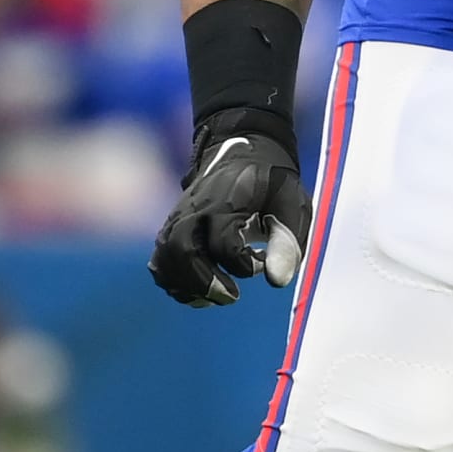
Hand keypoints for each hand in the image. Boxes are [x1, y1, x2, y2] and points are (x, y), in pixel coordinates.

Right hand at [148, 112, 312, 307]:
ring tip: (214, 297)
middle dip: (204, 282)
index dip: (244, 265)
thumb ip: (286, 242)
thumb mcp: (292, 206)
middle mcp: (195, 209)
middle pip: (181, 250)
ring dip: (187, 286)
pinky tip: (199, 291)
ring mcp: (179, 218)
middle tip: (232, 296)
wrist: (245, 153)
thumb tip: (277, 281)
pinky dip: (175, 282)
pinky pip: (161, 261)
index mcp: (227, 201)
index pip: (223, 244)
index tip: (262, 263)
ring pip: (165, 259)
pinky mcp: (172, 228)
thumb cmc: (272, 184)